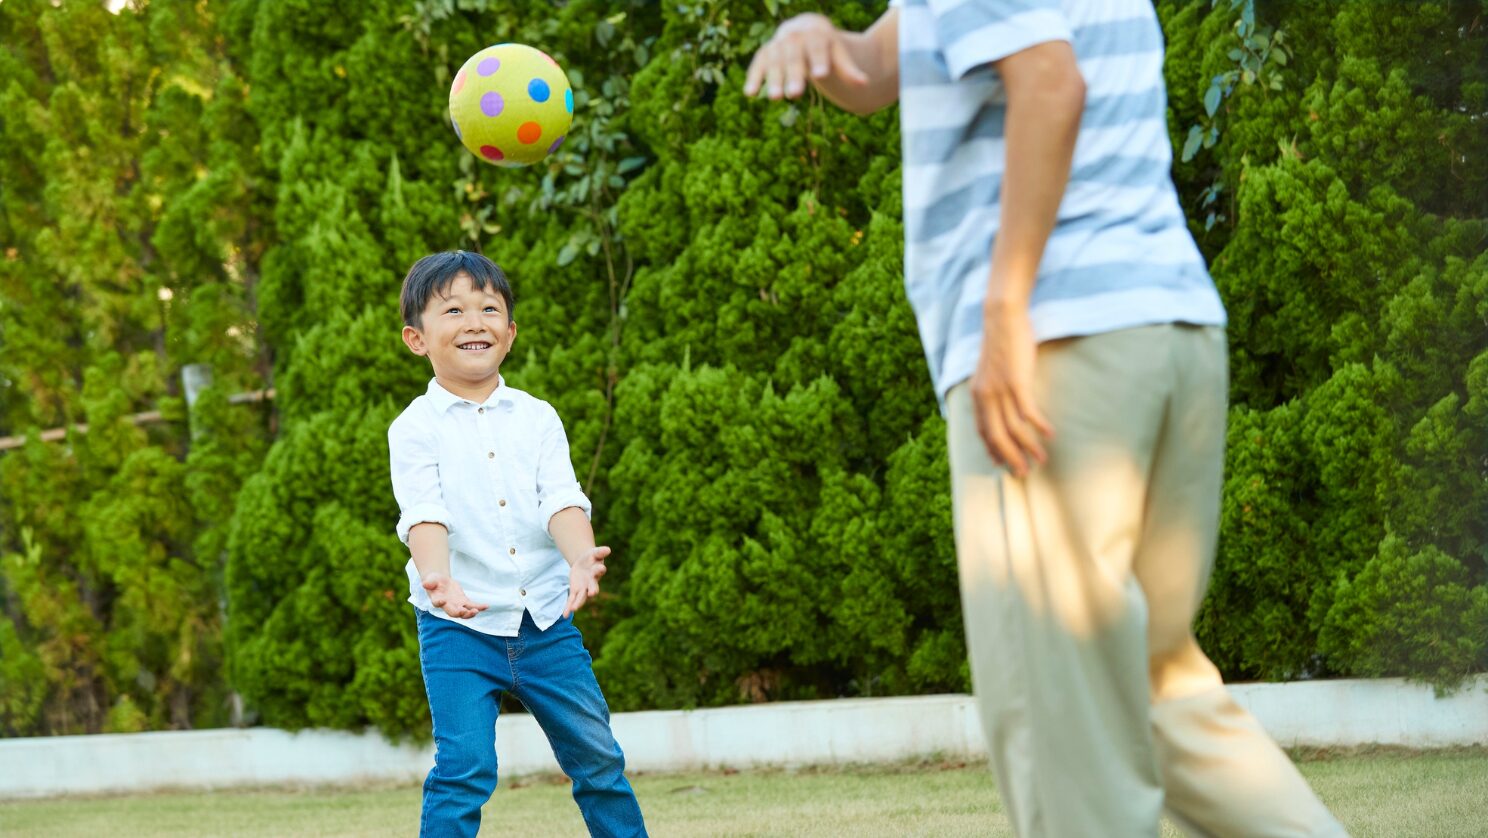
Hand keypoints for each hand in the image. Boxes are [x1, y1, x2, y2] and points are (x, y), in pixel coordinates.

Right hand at [421, 572, 488, 618]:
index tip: (442, 601)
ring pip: (464, 612)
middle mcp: (447, 605)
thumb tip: (425, 583)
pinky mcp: (464, 602)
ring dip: (470, 613)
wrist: (440, 583)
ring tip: (477, 610)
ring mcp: (456, 605)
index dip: (439, 602)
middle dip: (459, 612)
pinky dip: (479, 607)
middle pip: (453, 612)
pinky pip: (472, 606)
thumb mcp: (430, 579)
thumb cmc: (433, 581)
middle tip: (465, 611)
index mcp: (437, 599)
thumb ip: (428, 582)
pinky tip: (487, 606)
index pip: (437, 603)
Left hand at [563, 546, 609, 618]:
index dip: (600, 569)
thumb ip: (600, 551)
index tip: (601, 568)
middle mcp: (592, 582)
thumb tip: (608, 549)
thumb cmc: (591, 557)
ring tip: (574, 609)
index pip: (599, 571)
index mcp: (597, 571)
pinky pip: (572, 600)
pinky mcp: (575, 590)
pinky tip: (565, 615)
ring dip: (578, 603)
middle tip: (593, 593)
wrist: (585, 563)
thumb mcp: (594, 552)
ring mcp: (584, 588)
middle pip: (593, 587)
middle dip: (593, 590)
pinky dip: (568, 607)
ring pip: (581, 597)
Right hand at [744, 13, 867, 99]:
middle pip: (794, 53)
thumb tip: (864, 84)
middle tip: (795, 95)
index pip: (817, 44)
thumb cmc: (828, 49)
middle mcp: (794, 33)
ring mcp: (778, 42)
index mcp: (816, 30)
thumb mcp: (840, 56)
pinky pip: (758, 62)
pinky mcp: (766, 51)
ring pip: (775, 59)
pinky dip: (754, 77)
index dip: (818, 59)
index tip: (821, 75)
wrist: (808, 33)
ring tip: (776, 99)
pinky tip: (750, 94)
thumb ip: (849, 69)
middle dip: (794, 74)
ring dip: (774, 78)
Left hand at [972, 301, 1053, 477]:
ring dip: (1028, 447)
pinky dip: (1038, 426)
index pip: (982, 431)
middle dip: (1010, 458)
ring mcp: (1000, 390)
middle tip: (1023, 474)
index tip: (1001, 465)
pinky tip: (1050, 434)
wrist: (1002, 318)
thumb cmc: (1000, 343)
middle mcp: (985, 396)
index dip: (992, 450)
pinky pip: (1028, 412)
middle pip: (997, 437)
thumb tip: (998, 404)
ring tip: (1041, 460)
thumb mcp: (989, 371)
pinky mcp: (1016, 382)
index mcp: (977, 395)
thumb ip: (991, 390)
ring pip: (1014, 429)